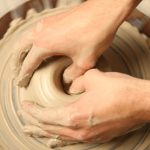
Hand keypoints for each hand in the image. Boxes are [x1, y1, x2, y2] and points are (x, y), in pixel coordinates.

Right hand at [14, 0, 138, 86]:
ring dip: (23, 49)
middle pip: (20, 48)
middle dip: (18, 61)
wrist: (103, 12)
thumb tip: (67, 80)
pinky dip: (32, 40)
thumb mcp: (84, 61)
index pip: (28, 63)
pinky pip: (36, 31)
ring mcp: (46, 23)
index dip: (24, 74)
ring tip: (24, 59)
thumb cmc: (94, 34)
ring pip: (26, 37)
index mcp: (44, 44)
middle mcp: (41, 32)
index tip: (22, 82)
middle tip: (19, 72)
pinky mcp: (53, 19)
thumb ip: (73, 74)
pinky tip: (39, 45)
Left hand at [21, 69, 148, 143]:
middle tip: (25, 117)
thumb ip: (77, 81)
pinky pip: (72, 139)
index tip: (25, 104)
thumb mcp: (94, 78)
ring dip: (45, 131)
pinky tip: (55, 136)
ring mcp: (89, 136)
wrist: (141, 102)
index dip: (33, 110)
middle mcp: (80, 130)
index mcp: (76, 115)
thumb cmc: (120, 90)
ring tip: (34, 129)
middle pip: (50, 129)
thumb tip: (72, 86)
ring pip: (60, 136)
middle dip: (35, 122)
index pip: (46, 116)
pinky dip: (59, 136)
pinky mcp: (97, 135)